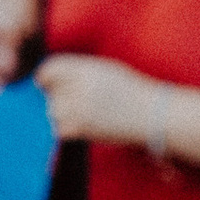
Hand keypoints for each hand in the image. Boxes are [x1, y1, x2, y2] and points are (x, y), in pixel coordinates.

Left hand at [37, 52, 165, 148]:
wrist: (153, 115)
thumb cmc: (131, 91)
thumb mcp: (105, 70)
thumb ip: (78, 71)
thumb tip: (51, 76)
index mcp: (85, 68)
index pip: (49, 69)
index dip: (46, 77)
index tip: (47, 85)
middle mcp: (80, 86)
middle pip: (51, 92)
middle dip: (58, 98)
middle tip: (74, 104)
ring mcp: (80, 108)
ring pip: (54, 111)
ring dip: (62, 115)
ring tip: (82, 116)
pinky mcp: (83, 128)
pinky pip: (60, 130)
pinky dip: (68, 130)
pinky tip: (82, 128)